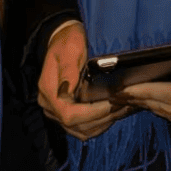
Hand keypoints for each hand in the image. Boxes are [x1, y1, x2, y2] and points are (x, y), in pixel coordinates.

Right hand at [37, 21, 132, 141]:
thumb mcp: (70, 49)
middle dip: (101, 118)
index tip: (111, 104)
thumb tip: (69, 89)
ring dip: (102, 124)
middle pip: (75, 125)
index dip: (91, 114)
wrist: (62, 40)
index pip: (68, 114)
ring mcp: (55, 111)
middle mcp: (49, 105)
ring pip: (80, 130)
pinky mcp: (65, 113)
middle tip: (122, 106)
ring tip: (120, 110)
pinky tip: (111, 114)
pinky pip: (81, 128)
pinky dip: (97, 124)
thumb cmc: (68, 42)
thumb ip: (69, 69)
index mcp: (48, 90)